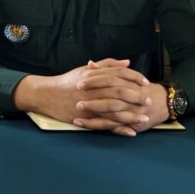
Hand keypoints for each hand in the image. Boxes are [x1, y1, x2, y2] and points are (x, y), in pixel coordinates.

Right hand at [14, 58, 160, 136]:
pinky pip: (104, 123)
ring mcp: (88, 103)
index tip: (145, 82)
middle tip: (148, 100)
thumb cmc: (67, 82)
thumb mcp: (84, 70)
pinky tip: (130, 131)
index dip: (133, 77)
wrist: (46, 94)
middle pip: (118, 90)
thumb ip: (106, 65)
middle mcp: (91, 88)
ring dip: (131, 114)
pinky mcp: (84, 117)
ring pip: (113, 109)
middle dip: (135, 96)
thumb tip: (127, 62)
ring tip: (144, 118)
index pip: (117, 73)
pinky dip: (118, 128)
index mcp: (92, 75)